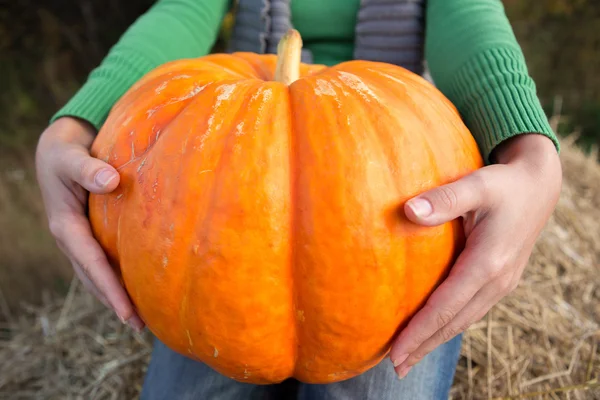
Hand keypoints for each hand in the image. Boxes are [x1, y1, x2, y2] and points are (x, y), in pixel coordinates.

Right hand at [36, 117, 143, 330]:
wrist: (58, 150)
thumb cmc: (64, 153)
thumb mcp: (70, 158)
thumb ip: (88, 169)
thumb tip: (111, 182)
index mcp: (65, 227)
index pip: (91, 265)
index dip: (111, 290)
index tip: (129, 313)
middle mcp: (72, 239)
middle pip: (94, 278)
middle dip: (115, 302)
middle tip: (141, 326)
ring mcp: (81, 239)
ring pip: (98, 273)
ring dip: (117, 294)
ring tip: (142, 316)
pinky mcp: (91, 233)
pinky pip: (104, 260)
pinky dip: (119, 275)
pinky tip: (138, 283)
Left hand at [389, 134, 561, 377]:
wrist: (538, 186)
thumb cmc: (503, 184)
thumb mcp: (477, 185)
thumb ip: (445, 199)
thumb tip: (408, 211)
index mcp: (488, 263)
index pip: (445, 307)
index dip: (419, 332)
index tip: (395, 352)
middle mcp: (496, 281)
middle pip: (453, 323)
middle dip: (423, 346)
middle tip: (395, 367)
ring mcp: (500, 284)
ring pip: (462, 320)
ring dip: (435, 340)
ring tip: (409, 357)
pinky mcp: (499, 280)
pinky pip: (470, 310)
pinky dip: (448, 325)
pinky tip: (432, 329)